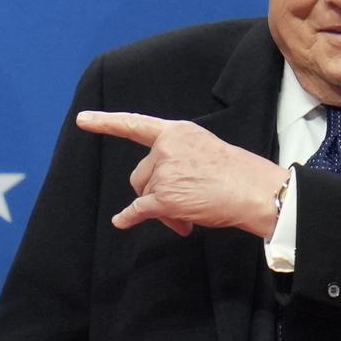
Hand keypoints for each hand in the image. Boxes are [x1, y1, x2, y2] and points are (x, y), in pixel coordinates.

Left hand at [77, 110, 285, 238]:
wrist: (258, 192)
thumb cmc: (239, 175)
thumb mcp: (204, 152)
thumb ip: (176, 164)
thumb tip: (155, 198)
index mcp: (177, 132)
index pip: (136, 125)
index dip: (107, 123)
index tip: (82, 120)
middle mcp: (166, 147)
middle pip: (141, 175)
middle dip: (155, 192)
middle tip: (184, 202)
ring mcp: (164, 171)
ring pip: (145, 195)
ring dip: (161, 209)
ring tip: (190, 213)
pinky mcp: (164, 196)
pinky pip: (139, 211)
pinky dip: (130, 218)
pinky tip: (121, 221)